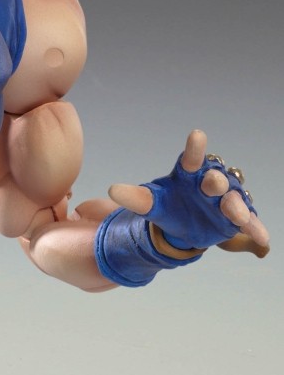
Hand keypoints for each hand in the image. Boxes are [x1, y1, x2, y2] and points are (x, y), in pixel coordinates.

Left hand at [109, 129, 268, 256]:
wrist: (185, 226)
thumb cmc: (169, 205)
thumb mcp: (152, 203)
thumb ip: (135, 197)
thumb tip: (112, 190)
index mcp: (189, 174)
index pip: (191, 158)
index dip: (194, 148)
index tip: (197, 135)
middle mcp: (210, 184)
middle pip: (215, 179)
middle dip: (215, 180)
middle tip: (213, 182)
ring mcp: (225, 202)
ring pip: (234, 201)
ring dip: (236, 205)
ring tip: (235, 213)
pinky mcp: (236, 221)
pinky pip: (249, 223)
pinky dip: (256, 229)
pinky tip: (262, 239)